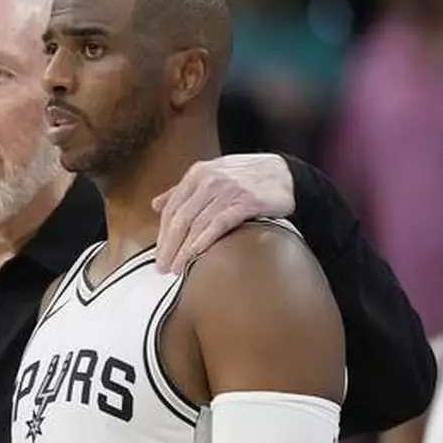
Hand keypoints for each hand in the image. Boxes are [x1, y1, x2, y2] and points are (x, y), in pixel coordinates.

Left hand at [153, 153, 295, 272]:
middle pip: (180, 219)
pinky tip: (197, 255)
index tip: (159, 255)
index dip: (163, 235)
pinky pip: (220, 223)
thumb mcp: (211, 176)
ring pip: (197, 224)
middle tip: (163, 267)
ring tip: (178, 268)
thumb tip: (156, 205)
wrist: (286, 173)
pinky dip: (205, 240)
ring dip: (184, 250)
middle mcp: (209, 180)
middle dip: (169, 246)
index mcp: (197, 174)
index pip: (172, 209)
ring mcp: (227, 190)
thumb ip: (183, 190)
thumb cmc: (247, 177)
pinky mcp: (246, 201)